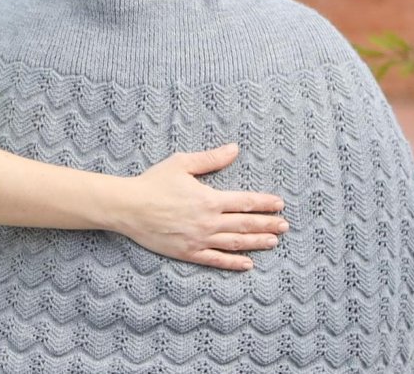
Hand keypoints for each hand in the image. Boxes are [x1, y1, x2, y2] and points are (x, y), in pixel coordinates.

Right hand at [109, 144, 286, 270]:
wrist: (128, 207)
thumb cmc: (153, 183)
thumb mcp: (182, 163)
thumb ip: (211, 159)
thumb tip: (235, 149)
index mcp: (209, 199)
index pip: (245, 202)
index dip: (264, 203)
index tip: (279, 204)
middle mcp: (208, 222)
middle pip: (245, 224)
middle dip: (267, 224)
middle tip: (285, 226)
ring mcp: (199, 239)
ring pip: (235, 243)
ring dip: (257, 243)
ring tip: (273, 242)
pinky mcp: (188, 253)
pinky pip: (216, 260)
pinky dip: (233, 263)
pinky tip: (247, 264)